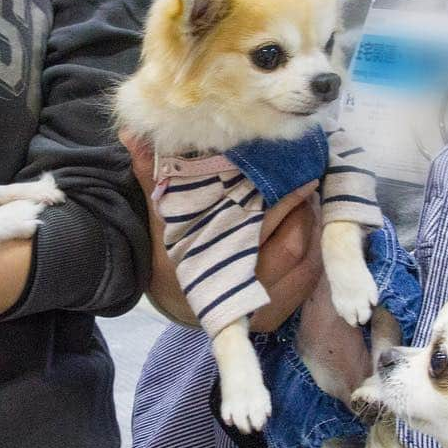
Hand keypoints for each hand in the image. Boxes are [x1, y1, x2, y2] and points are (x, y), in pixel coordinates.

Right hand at [121, 134, 322, 332]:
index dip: (286, 202)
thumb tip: (132, 133)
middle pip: (292, 245)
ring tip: (311, 201)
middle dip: (303, 211)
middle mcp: (240, 288)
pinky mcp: (277, 315)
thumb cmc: (171, 252)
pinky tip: (310, 230)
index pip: (261, 228)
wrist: (177, 303)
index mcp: (211, 261)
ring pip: (305, 262)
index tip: (299, 176)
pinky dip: (316, 254)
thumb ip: (151, 173)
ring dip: (313, 229)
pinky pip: (309, 280)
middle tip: (308, 182)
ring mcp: (261, 307)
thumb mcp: (160, 215)